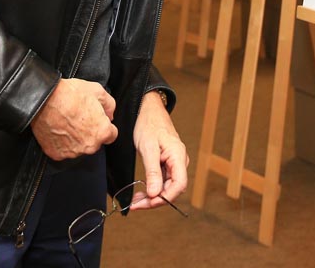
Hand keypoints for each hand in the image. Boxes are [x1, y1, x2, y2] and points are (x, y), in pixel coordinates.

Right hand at [30, 79, 117, 159]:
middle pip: (94, 142)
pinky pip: (62, 150)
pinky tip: (58, 129)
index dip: (105, 125)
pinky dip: (60, 143)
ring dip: (75, 139)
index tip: (97, 120)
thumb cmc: (70, 94)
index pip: (111, 135)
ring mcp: (72, 152)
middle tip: (79, 117)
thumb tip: (110, 115)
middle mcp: (89, 146)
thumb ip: (110, 105)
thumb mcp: (97, 91)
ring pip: (78, 147)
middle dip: (90, 132)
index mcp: (102, 132)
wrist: (44, 99)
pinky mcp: (56, 154)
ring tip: (67, 122)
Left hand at [130, 91, 188, 210]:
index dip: (165, 198)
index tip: (147, 203)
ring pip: (167, 187)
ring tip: (135, 201)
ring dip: (152, 196)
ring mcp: (174, 163)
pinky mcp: (167, 163)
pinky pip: (162, 181)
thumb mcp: (148, 148)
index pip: (179, 185)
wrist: (147, 110)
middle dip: (155, 200)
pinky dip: (151, 188)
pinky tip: (141, 193)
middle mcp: (179, 161)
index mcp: (178, 156)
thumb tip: (154, 194)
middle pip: (173, 189)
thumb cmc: (148, 124)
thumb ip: (152, 172)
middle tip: (136, 205)